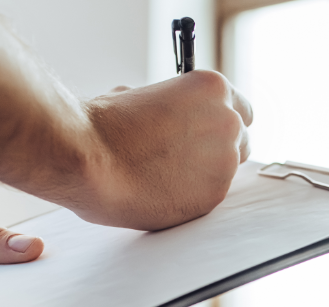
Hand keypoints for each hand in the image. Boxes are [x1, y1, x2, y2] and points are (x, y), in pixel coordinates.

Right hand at [73, 71, 252, 230]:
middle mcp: (228, 122)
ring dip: (207, 172)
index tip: (209, 130)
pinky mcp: (215, 195)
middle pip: (241, 139)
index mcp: (213, 88)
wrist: (88, 160)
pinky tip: (164, 190)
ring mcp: (226, 161)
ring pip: (228, 170)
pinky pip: (213, 195)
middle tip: (187, 156)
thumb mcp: (138, 95)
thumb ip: (167, 105)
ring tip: (167, 174)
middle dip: (218, 147)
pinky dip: (195, 195)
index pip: (240, 107)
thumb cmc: (103, 126)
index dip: (221, 120)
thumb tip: (166, 116)